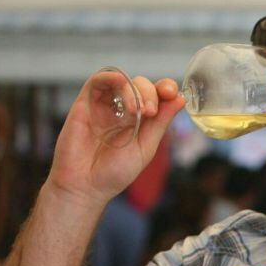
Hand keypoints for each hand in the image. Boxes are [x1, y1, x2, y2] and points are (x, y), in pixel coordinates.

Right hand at [47, 73, 183, 206]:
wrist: (84, 186)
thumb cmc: (114, 173)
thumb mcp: (146, 147)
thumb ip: (161, 122)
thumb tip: (180, 99)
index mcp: (140, 120)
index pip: (156, 95)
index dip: (166, 88)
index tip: (172, 94)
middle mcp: (122, 110)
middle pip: (141, 85)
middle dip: (151, 93)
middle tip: (150, 111)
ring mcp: (104, 106)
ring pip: (121, 80)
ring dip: (134, 88)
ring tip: (139, 110)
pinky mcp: (84, 104)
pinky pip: (97, 81)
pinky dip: (111, 78)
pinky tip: (121, 87)